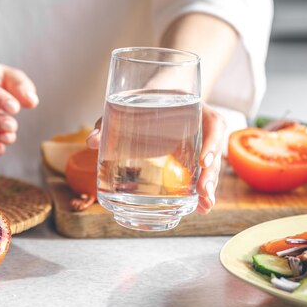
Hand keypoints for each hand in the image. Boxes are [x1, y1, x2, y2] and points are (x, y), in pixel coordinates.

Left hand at [86, 104, 225, 213]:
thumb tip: (92, 141)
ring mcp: (199, 144)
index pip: (212, 123)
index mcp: (193, 108)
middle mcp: (201, 127)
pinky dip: (200, 192)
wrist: (152, 99)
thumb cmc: (140, 100)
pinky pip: (200, 175)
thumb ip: (108, 121)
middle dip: (211, 174)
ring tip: (204, 206)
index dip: (212, 142)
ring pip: (211, 167)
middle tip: (203, 191)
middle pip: (214, 151)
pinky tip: (201, 208)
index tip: (202, 160)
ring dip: (209, 188)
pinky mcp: (192, 158)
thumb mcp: (123, 105)